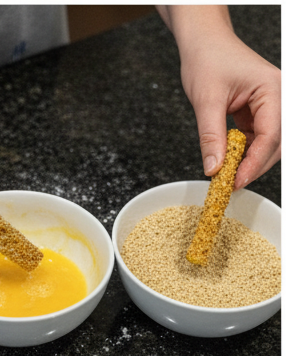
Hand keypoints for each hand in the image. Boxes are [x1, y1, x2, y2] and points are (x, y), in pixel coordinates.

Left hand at [159, 6, 280, 187]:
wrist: (204, 44)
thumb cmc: (207, 60)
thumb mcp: (206, 101)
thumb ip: (211, 137)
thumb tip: (214, 169)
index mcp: (272, 89)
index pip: (272, 134)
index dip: (255, 162)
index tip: (237, 182)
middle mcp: (277, 97)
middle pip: (276, 142)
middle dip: (255, 165)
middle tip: (232, 185)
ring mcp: (270, 104)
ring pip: (268, 143)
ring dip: (250, 161)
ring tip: (228, 177)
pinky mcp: (258, 111)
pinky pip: (257, 138)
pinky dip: (244, 153)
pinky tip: (229, 162)